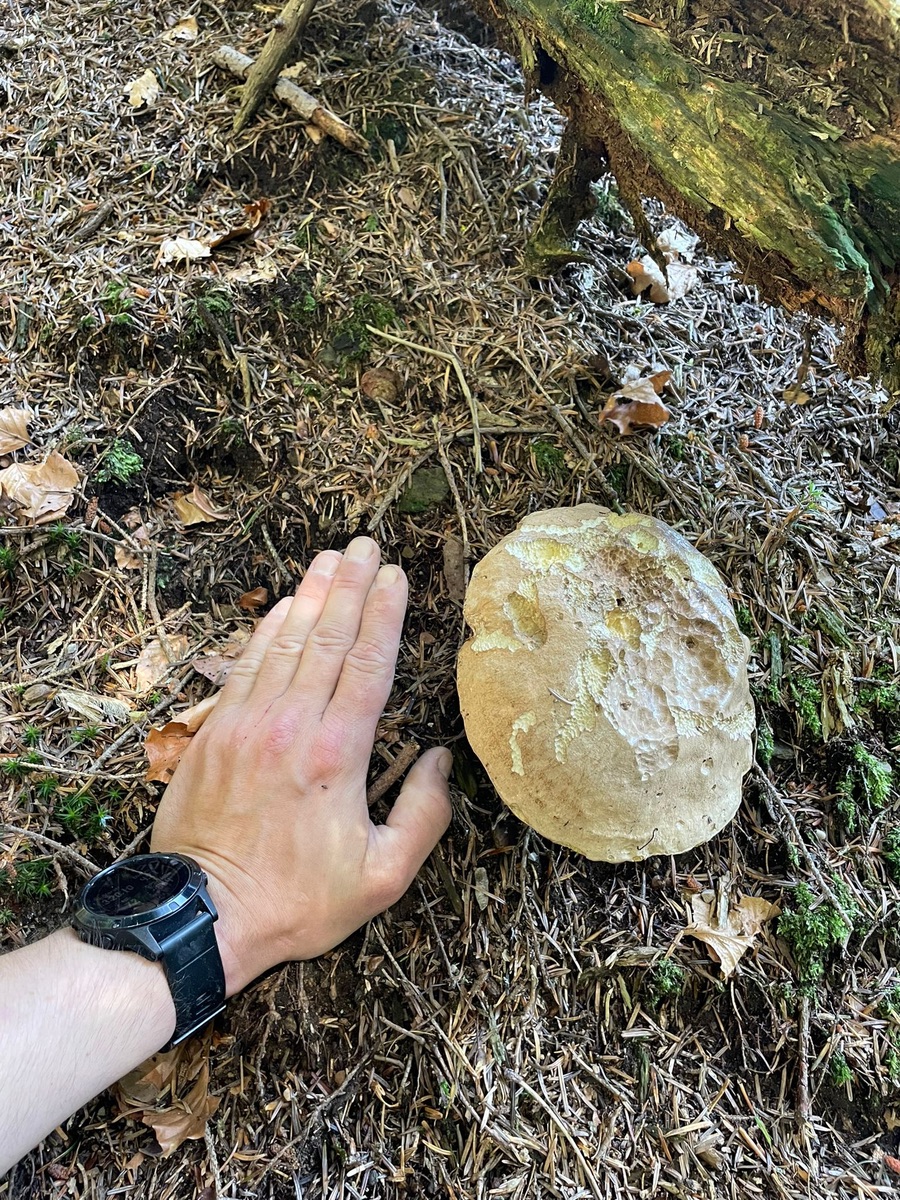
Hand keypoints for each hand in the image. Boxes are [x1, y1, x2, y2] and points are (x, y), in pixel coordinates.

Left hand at [150, 538, 451, 994]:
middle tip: (367, 544)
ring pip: (287, 642)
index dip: (386, 614)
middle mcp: (292, 725)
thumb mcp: (382, 878)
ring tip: (331, 556)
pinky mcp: (216, 732)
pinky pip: (247, 665)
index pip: (369, 664)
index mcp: (338, 754)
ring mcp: (248, 723)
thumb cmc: (297, 901)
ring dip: (311, 595)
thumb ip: (424, 815)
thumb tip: (442, 760)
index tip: (397, 576)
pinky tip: (283, 606)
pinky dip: (267, 629)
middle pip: (329, 638)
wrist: (203, 917)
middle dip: (352, 585)